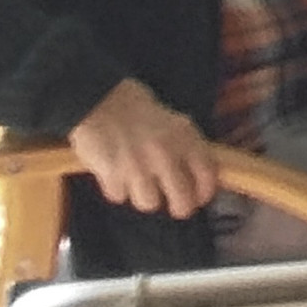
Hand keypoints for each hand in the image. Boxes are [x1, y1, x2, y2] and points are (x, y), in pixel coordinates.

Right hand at [68, 79, 218, 218]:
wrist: (98, 99)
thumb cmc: (138, 108)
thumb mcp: (174, 121)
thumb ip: (187, 147)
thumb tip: (198, 174)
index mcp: (186, 139)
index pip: (207, 177)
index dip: (205, 192)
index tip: (200, 197)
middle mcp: (166, 156)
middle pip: (182, 202)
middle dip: (180, 207)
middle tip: (174, 205)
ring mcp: (138, 168)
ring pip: (149, 203)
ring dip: (144, 196)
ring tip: (138, 182)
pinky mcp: (111, 175)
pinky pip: (119, 196)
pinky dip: (117, 189)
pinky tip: (115, 174)